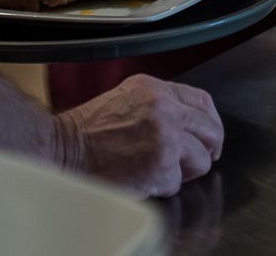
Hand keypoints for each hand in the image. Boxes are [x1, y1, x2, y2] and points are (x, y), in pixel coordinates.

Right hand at [53, 74, 223, 197]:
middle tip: (193, 161)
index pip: (203, 101)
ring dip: (184, 171)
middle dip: (206, 149)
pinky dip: (164, 187)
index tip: (207, 138)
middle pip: (211, 130)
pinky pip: (179, 182)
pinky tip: (143, 178)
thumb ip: (159, 105)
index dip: (210, 123)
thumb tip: (189, 124)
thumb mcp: (127, 98)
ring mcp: (165, 136)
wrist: (63, 148)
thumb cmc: (88, 131)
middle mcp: (164, 108)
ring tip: (158, 170)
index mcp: (155, 89)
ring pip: (202, 160)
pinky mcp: (161, 164)